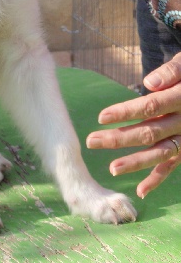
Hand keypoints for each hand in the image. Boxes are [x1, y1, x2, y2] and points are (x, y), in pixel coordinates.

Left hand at [86, 53, 180, 197]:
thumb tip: (150, 82)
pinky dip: (158, 179)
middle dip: (119, 139)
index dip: (126, 112)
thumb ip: (171, 72)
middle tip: (91, 141)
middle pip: (149, 133)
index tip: (101, 117)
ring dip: (135, 163)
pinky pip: (172, 166)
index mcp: (180, 98)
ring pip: (159, 153)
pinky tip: (140, 191)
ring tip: (111, 169)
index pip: (150, 106)